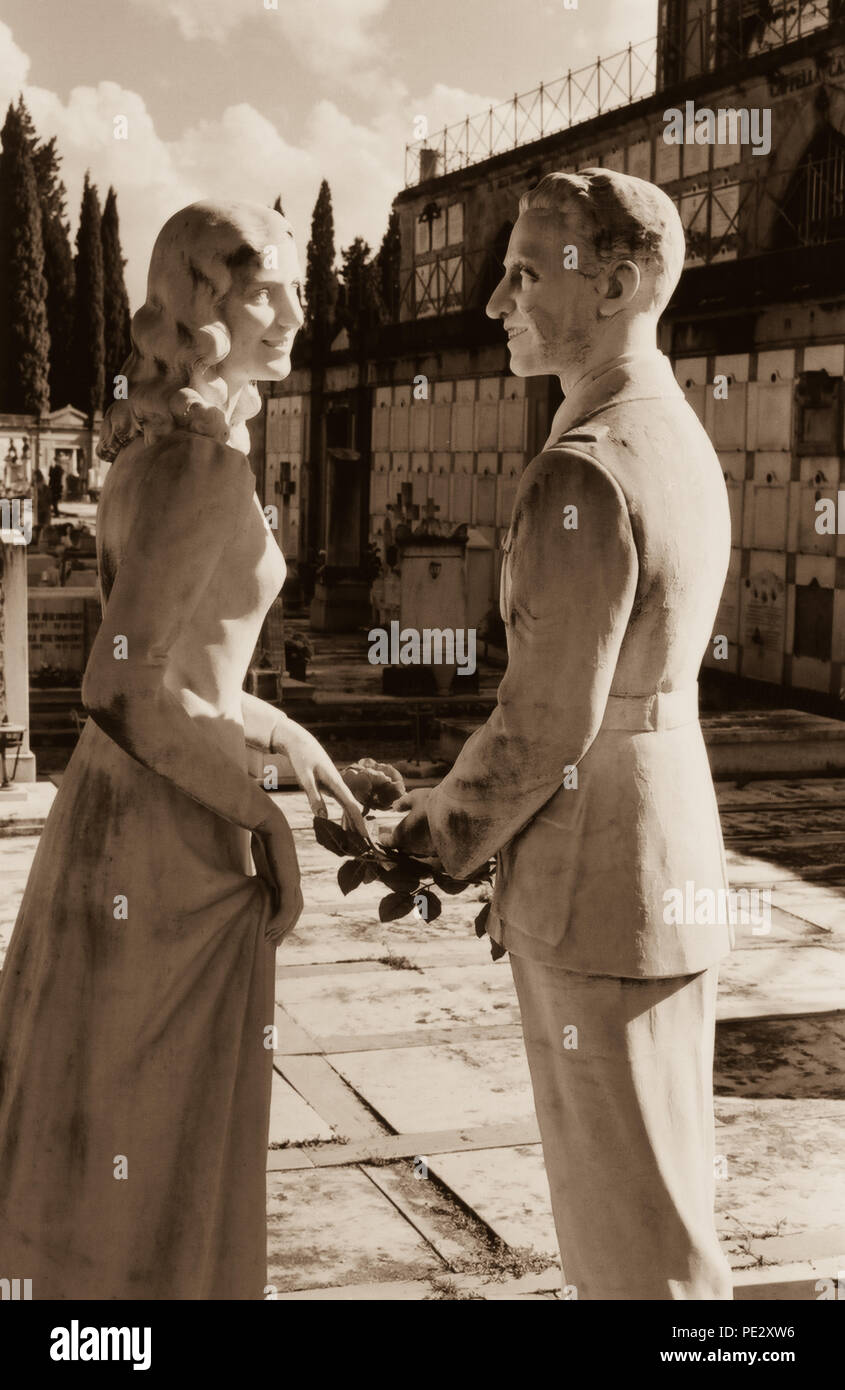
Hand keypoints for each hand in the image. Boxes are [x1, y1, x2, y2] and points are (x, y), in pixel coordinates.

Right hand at [253, 806, 303, 944]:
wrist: (265, 820)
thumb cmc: (259, 835)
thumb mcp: (258, 860)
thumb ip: (257, 873)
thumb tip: (244, 882)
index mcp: (285, 875)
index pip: (289, 902)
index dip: (282, 918)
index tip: (272, 931)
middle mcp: (293, 879)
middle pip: (294, 910)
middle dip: (285, 927)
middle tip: (274, 942)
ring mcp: (293, 879)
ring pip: (293, 911)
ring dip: (283, 927)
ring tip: (271, 939)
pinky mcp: (289, 879)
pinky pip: (288, 906)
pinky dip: (281, 920)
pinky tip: (271, 929)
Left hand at [272, 721, 369, 841]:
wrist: (300, 743)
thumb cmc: (302, 758)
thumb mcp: (305, 777)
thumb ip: (313, 796)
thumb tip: (322, 817)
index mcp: (336, 782)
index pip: (351, 805)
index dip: (358, 821)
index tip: (365, 835)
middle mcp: (339, 784)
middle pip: (352, 807)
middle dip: (358, 825)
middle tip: (363, 843)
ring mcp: (336, 785)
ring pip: (348, 806)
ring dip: (352, 821)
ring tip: (355, 839)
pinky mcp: (331, 786)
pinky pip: (341, 803)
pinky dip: (344, 814)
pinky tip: (344, 825)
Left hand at [387, 787, 435, 857]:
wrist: (459, 814)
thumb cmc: (432, 804)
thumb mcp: (414, 797)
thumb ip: (402, 803)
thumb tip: (394, 806)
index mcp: (402, 835)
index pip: (389, 842)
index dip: (384, 839)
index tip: (381, 836)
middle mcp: (413, 847)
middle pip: (402, 847)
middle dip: (398, 842)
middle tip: (396, 834)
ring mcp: (427, 851)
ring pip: (416, 850)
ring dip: (413, 843)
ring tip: (413, 834)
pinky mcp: (440, 852)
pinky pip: (428, 850)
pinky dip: (425, 843)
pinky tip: (429, 835)